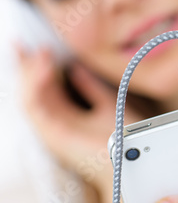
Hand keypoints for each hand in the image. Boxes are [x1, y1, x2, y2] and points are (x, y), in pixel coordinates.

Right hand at [14, 44, 140, 194]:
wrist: (132, 159)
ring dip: (30, 74)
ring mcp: (53, 131)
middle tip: (20, 43)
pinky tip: (43, 70)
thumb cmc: (123, 139)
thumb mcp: (107, 104)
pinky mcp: (53, 136)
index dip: (40, 67)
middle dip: (26, 67)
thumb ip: (91, 89)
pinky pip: (34, 108)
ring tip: (38, 53)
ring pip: (29, 98)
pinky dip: (35, 88)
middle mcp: (57, 124)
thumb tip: (77, 68)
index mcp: (68, 117)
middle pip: (33, 92)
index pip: (46, 89)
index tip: (39, 46)